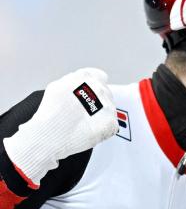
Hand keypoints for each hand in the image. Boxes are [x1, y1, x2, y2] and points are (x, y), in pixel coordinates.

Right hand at [4, 68, 117, 185]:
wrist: (51, 132)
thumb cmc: (50, 113)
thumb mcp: (57, 86)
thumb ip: (72, 83)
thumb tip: (78, 88)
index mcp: (86, 77)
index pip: (100, 77)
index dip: (94, 88)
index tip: (91, 96)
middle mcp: (99, 88)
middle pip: (105, 94)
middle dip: (97, 103)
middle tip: (85, 114)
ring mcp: (107, 105)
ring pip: (109, 110)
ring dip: (101, 116)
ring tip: (85, 124)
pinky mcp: (111, 122)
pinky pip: (112, 126)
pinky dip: (103, 130)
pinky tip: (90, 132)